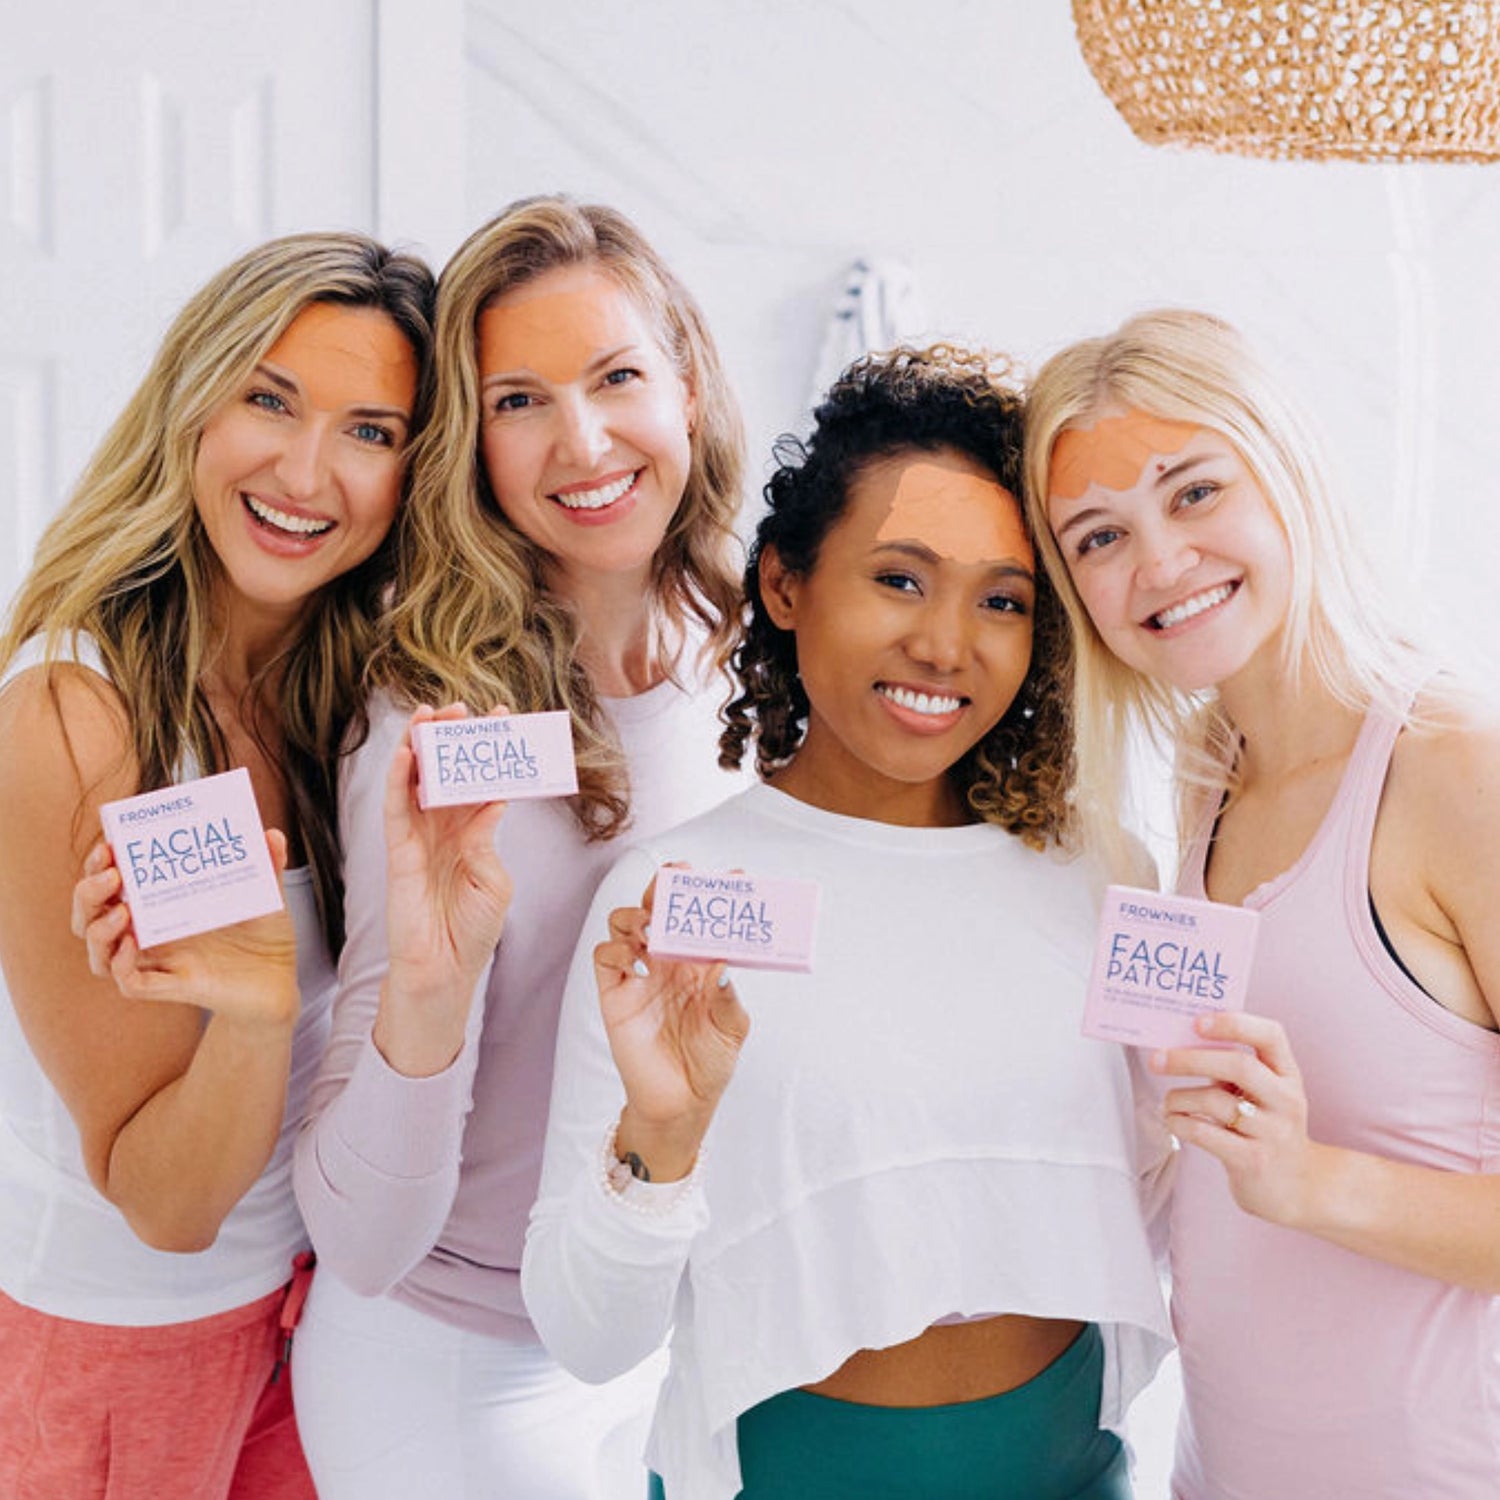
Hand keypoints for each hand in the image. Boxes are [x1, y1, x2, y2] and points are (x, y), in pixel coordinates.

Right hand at [70, 834, 298, 1029]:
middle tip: (112, 875)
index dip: (98, 865)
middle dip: (87, 893)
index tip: (108, 844)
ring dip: (97, 931)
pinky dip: (122, 966)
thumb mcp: (267, 892)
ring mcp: (160, 961)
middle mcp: (152, 932)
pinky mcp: (174, 987)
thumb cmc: (264, 933)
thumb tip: (272, 835)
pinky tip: (132, 945)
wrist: (282, 977)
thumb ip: (268, 863)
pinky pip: (130, 983)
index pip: (110, 885)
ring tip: (122, 911)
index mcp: (163, 903)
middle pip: (90, 916)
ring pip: (99, 954)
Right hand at [384, 703, 512, 1007]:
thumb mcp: (494, 880)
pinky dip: (398, 779)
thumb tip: (491, 801)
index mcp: (473, 833)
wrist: (444, 971)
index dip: (490, 751)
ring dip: (422, 746)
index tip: (506, 716)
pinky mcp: (399, 852)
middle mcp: (445, 829)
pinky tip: (406, 752)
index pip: (481, 781)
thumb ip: (487, 839)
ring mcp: (420, 838)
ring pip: (417, 781)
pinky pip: (396, 808)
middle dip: (453, 738)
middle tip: (461, 707)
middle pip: (447, 772)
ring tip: (430, 714)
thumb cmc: (472, 931)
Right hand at [594, 872, 749, 1150]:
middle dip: (666, 885)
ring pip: (625, 922)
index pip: (702, 915)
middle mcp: (668, 959)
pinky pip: (605, 957)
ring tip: (652, 926)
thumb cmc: (710, 1062)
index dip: (715, 892)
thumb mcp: (731, 1028)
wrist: (680, 1103)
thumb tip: (722, 964)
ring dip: (636, 914)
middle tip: (677, 878)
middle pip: (658, 905)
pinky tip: (636, 961)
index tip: (736, 877)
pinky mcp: (615, 993)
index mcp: (699, 960)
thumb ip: (726, 997)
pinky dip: (616, 949)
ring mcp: (640, 973)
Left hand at [1151, 1009, 1330, 1228]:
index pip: (1271, 1035)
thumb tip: (1180, 1039)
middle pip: (1239, 1066)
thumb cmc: (1267, 1129)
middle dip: (1190, 1059)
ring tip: (1168, 1102)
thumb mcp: (1262, 1093)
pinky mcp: (1253, 1160)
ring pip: (1216, 1101)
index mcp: (1287, 1074)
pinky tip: (1173, 1120)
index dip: (1235, 1023)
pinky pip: (1206, 1134)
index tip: (1198, 1021)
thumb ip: (1232, 1066)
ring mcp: (1272, 1132)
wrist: (1297, 1188)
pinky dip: (1180, 1123)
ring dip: (1179, 1097)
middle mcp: (1285, 1100)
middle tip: (1157, 1059)